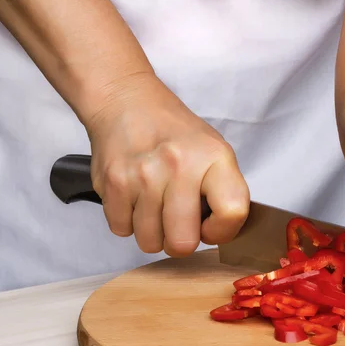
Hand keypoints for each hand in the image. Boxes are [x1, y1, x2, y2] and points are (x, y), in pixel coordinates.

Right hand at [85, 74, 249, 256]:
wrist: (127, 102)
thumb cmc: (176, 133)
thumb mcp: (215, 151)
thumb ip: (224, 192)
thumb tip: (221, 234)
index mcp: (213, 157)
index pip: (232, 213)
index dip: (222, 231)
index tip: (211, 226)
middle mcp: (179, 166)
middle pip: (183, 242)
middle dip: (180, 241)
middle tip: (178, 222)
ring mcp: (143, 176)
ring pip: (149, 242)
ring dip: (152, 232)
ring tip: (154, 205)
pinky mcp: (112, 183)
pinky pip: (122, 230)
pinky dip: (127, 221)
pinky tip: (134, 198)